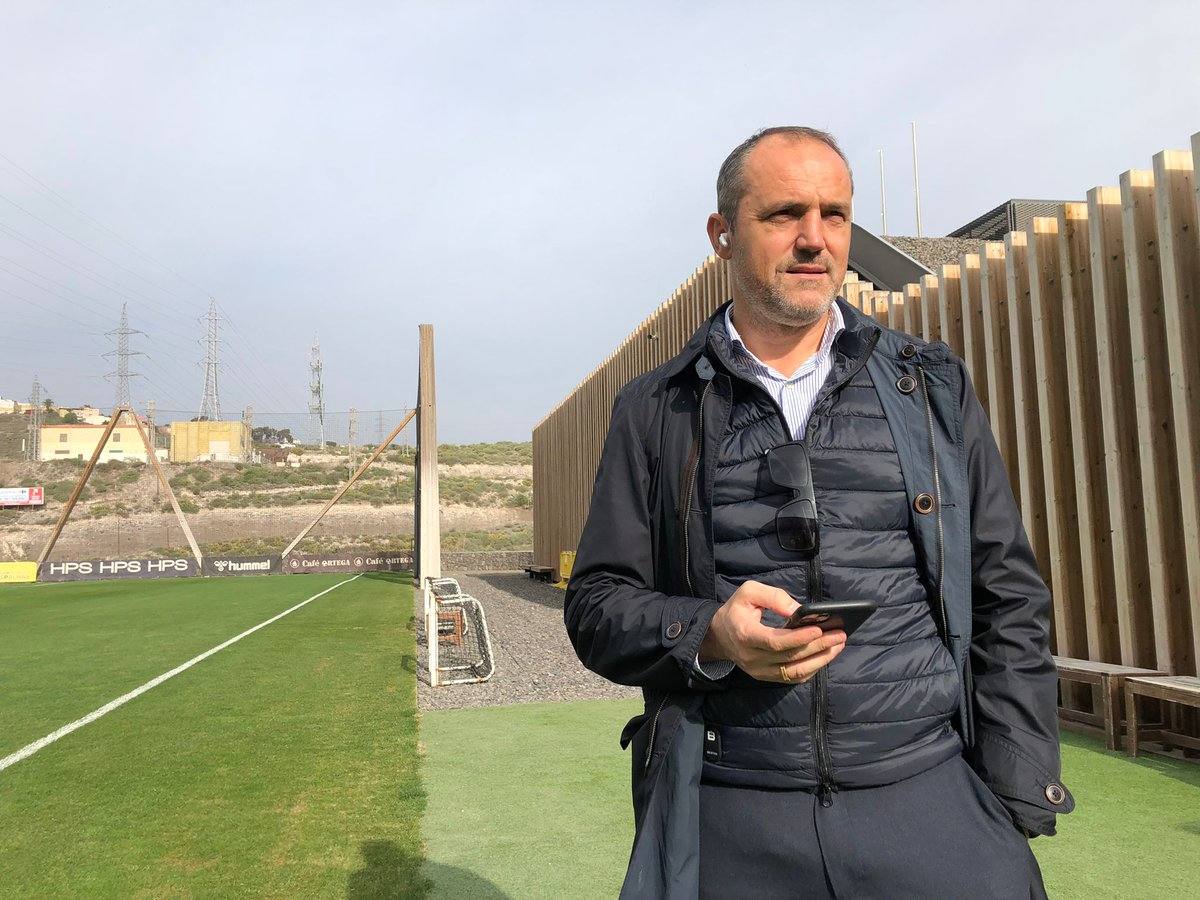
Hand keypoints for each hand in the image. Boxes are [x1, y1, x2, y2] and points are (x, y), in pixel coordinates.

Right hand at [698, 580, 845, 683]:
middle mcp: (752, 658)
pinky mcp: (767, 677)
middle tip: (840, 635)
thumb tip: (798, 610)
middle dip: (818, 646)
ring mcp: (760, 671)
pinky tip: (825, 656)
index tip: (819, 628)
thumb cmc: (737, 610)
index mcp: (746, 635)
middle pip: (790, 656)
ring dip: (820, 660)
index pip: (775, 642)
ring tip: (838, 645)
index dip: (798, 638)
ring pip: (795, 671)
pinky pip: (793, 678)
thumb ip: (772, 597)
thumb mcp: (748, 592)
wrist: (719, 636)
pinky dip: (812, 668)